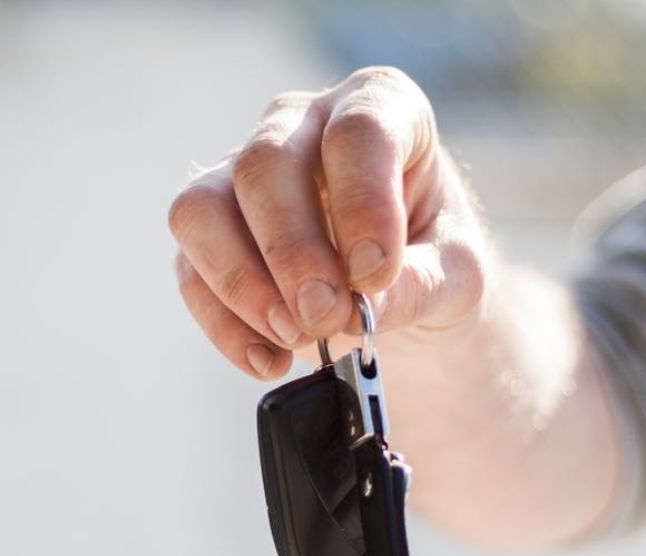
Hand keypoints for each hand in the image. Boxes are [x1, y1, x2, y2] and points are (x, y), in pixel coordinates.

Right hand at [169, 67, 490, 378]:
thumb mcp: (456, 275)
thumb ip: (419, 285)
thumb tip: (357, 308)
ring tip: (294, 337)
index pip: (357, 132)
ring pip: (202, 208)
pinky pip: (190, 271)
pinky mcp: (209, 233)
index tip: (376, 275)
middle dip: (292, 252)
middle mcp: (299, 125)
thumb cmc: (433, 259)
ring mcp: (241, 173)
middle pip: (264, 165)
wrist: (398, 290)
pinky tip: (270, 359)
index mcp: (378, 106)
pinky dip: (225, 325)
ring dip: (242, 283)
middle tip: (327, 317)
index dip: (363, 204)